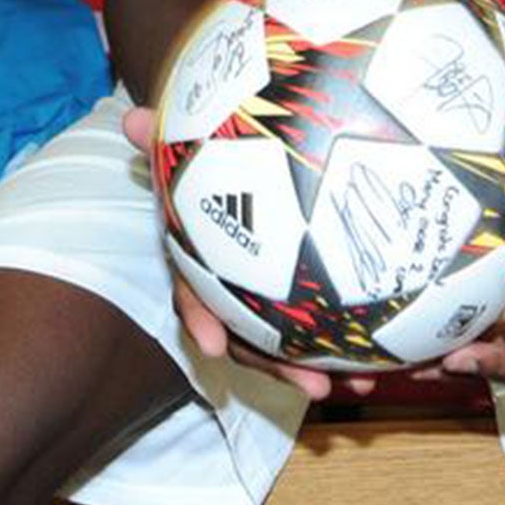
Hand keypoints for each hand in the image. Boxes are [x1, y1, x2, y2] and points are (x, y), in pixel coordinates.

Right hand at [123, 106, 376, 401]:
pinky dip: (337, 347)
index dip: (201, 320)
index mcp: (200, 262)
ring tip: (354, 387)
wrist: (229, 163)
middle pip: (246, 336)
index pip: (193, 295)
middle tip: (313, 388)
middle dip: (276, 367)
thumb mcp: (188, 152)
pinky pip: (311, 329)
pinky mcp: (294, 298)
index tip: (213, 347)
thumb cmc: (211, 160)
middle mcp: (229, 288)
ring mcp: (260, 298)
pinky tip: (374, 366)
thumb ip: (162, 140)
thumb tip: (130, 116)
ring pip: (280, 344)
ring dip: (313, 369)